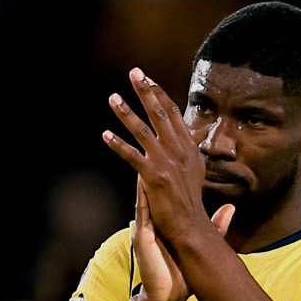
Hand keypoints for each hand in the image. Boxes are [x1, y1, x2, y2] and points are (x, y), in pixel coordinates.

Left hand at [105, 68, 234, 255]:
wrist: (191, 227)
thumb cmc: (190, 204)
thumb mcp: (195, 172)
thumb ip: (186, 153)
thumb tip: (182, 139)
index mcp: (189, 147)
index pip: (173, 113)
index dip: (160, 94)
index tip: (148, 80)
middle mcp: (179, 150)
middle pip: (160, 113)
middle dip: (145, 91)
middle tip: (133, 73)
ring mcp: (167, 162)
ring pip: (143, 130)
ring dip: (126, 112)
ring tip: (113, 97)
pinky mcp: (153, 177)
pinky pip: (132, 155)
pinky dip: (117, 143)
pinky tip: (105, 134)